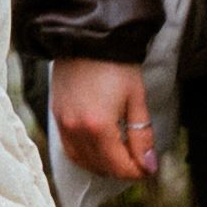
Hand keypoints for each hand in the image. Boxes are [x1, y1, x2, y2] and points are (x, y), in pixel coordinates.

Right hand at [47, 56, 157, 188]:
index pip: (119, 166)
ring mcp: (63, 123)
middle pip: (101, 167)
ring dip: (103, 166)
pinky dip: (85, 156)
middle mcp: (76, 129)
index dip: (138, 171)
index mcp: (98, 126)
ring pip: (83, 161)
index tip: (150, 168)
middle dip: (122, 170)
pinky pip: (69, 148)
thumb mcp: (136, 99)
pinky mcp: (56, 116)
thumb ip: (142, 136)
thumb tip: (148, 166)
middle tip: (139, 163)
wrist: (86, 35)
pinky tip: (99, 150)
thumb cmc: (115, 63)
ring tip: (120, 158)